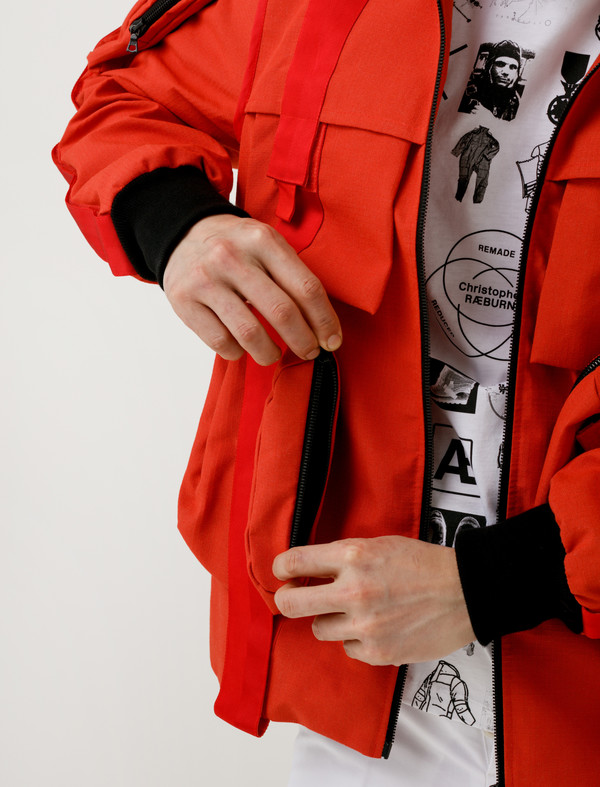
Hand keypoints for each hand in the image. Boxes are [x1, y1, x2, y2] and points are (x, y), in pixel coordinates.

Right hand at [163, 214, 341, 364]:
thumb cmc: (237, 247)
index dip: (324, 320)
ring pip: (249, 333)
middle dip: (303, 341)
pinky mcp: (183, 300)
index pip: (306, 287)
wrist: (183, 232)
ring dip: (269, 353)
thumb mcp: (266, 244)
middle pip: (282, 312)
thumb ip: (292, 277)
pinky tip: (241, 346)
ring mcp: (205, 279)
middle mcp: (232, 256)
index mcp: (263, 240)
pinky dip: (237, 352)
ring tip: (273, 354)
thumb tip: (322, 329)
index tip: (332, 341)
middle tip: (308, 351)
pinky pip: (220, 342)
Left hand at [272, 536, 474, 665]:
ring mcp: (364, 625)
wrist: (465, 591)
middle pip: (291, 604)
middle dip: (287, 600)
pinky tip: (378, 626)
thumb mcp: (378, 545)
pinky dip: (357, 639)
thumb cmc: (421, 563)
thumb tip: (305, 569)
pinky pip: (347, 647)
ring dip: (330, 619)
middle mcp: (353, 591)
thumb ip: (341, 557)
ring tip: (356, 610)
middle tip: (294, 597)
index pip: (294, 562)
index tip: (282, 573)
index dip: (281, 568)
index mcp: (352, 557)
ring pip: (319, 628)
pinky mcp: (377, 652)